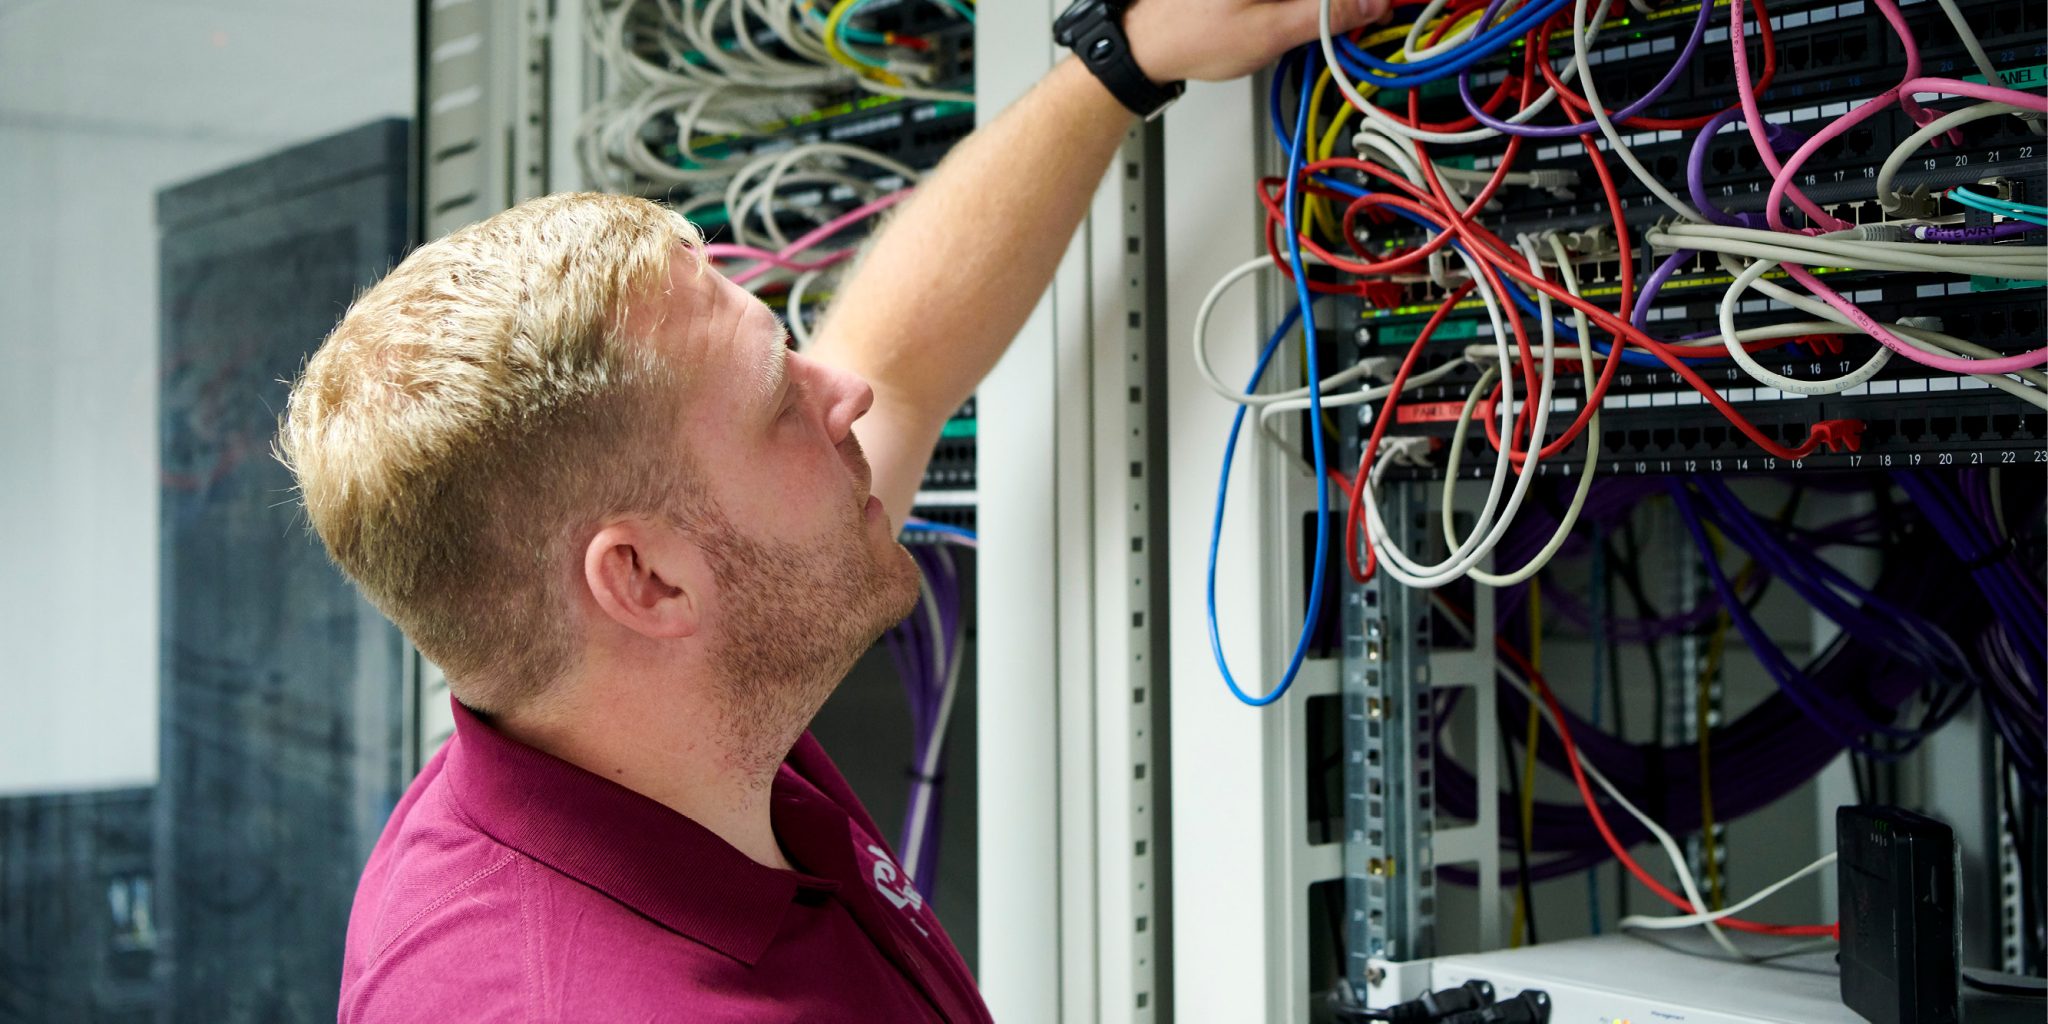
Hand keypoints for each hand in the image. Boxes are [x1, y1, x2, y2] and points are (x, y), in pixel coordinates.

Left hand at [1124, 0, 1393, 83]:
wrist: (1144, 43)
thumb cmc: (1189, 37)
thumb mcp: (1269, 33)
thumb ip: (1325, 16)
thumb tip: (1372, 2)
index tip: (1379, 7)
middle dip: (1338, 4)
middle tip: (1362, 15)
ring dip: (1321, 6)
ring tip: (1337, 18)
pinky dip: (1300, 5)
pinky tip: (1302, 14)